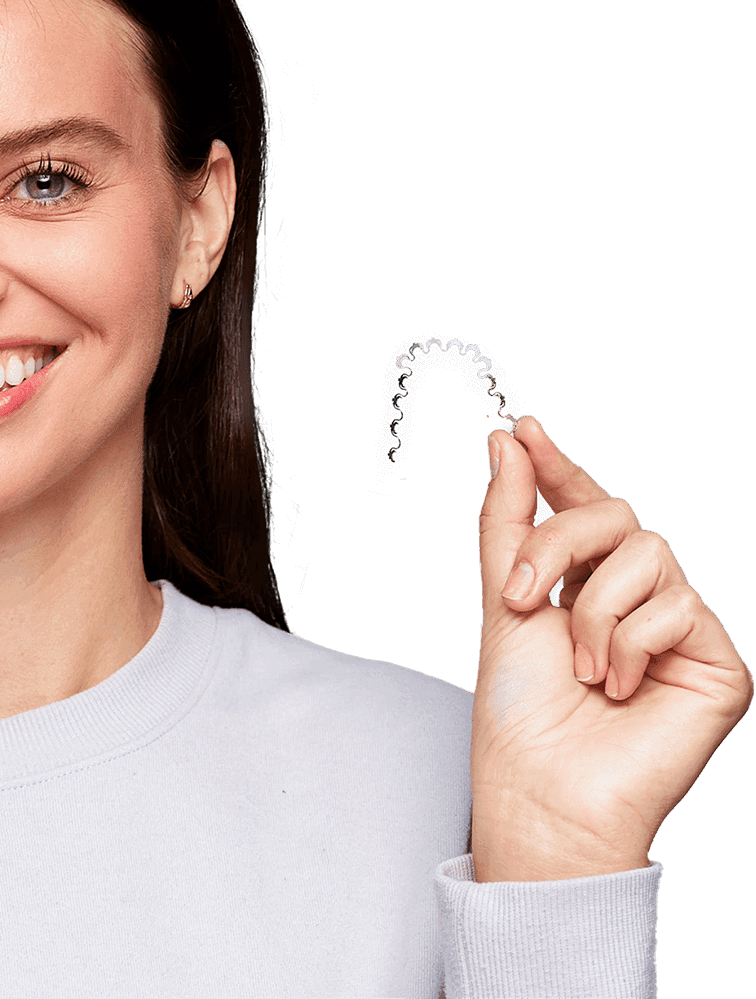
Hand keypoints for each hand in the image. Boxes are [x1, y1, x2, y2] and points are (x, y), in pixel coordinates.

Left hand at [470, 416, 752, 881]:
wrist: (540, 788)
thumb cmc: (520, 709)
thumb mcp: (504, 598)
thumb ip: (510, 520)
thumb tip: (507, 443)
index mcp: (586, 579)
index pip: (585, 504)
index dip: (558, 466)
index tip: (522, 430)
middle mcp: (638, 597)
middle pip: (617, 514)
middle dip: (559, 543)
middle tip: (524, 596)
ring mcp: (680, 629)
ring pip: (648, 554)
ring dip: (593, 610)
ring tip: (583, 669)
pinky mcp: (716, 663)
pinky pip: (678, 606)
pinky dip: (630, 644)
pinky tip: (620, 689)